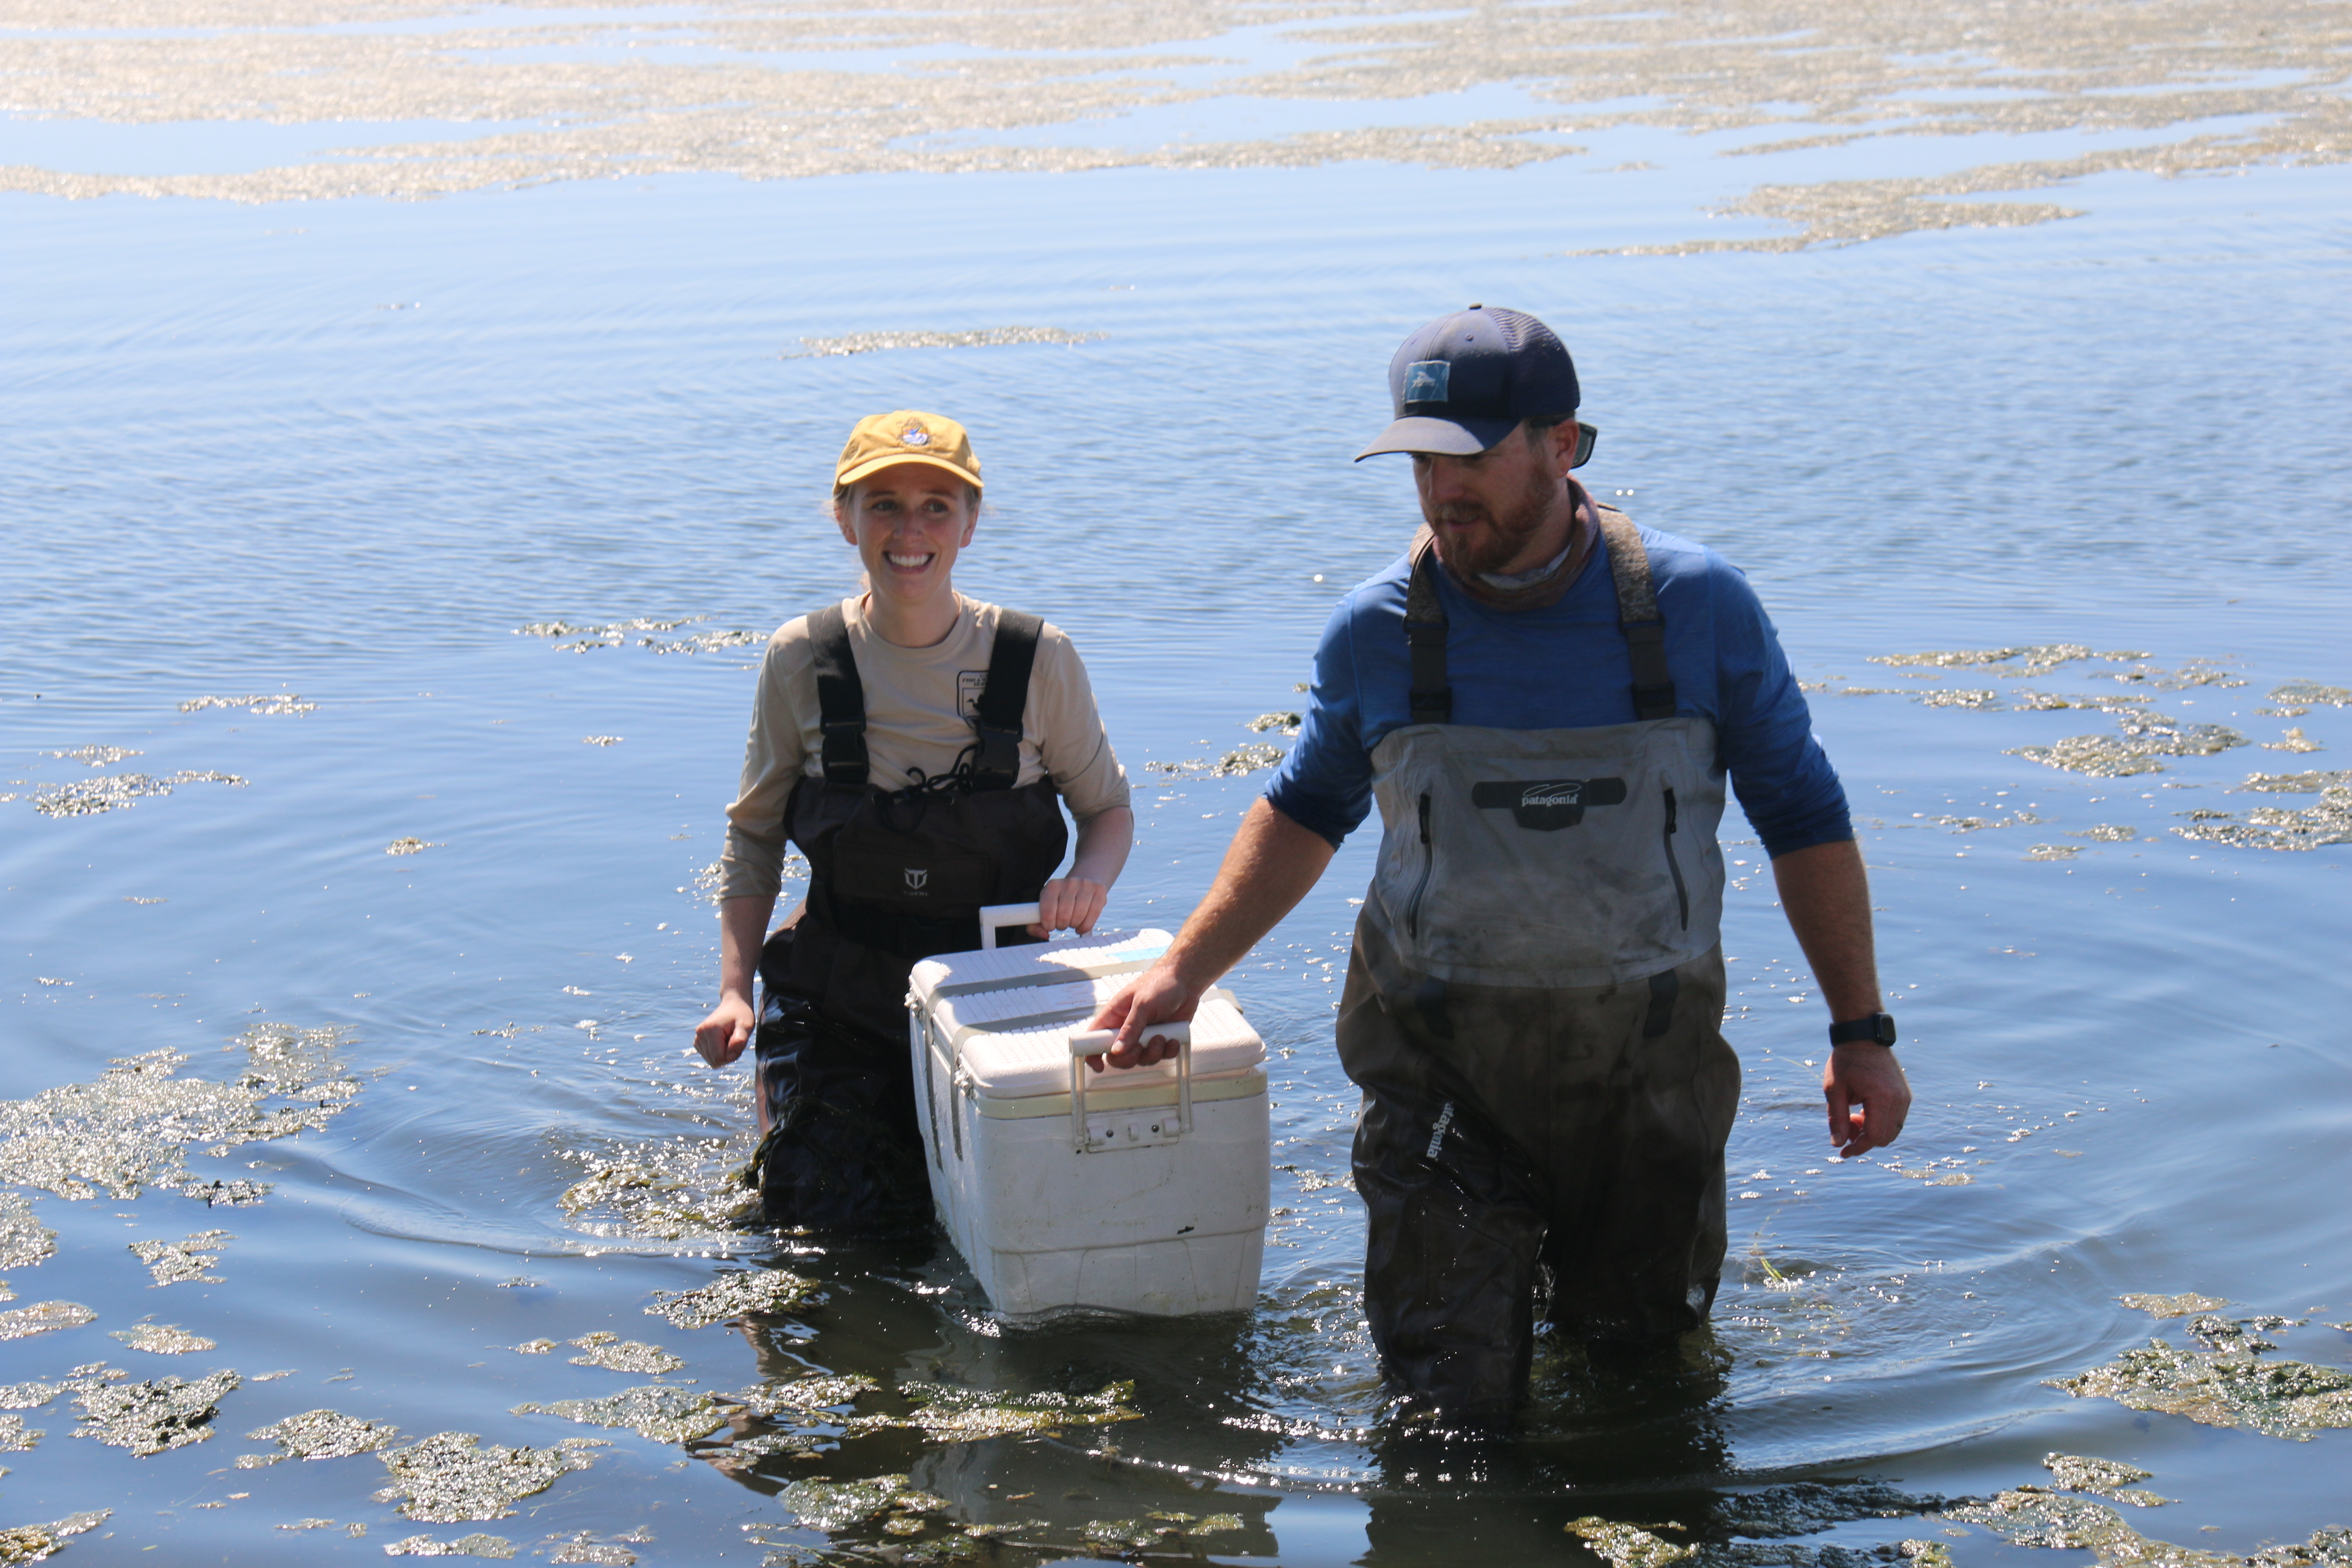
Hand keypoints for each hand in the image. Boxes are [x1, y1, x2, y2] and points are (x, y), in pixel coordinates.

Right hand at [693, 994, 755, 1067]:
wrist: (733, 1004)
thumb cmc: (741, 1014)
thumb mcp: (746, 1025)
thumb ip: (740, 1040)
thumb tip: (730, 1056)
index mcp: (710, 1030)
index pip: (719, 1058)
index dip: (732, 1056)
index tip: (739, 1043)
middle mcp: (700, 1033)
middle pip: (714, 1061)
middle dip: (727, 1056)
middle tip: (735, 1040)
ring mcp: (697, 1037)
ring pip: (710, 1060)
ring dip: (723, 1054)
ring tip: (729, 1039)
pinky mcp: (697, 1041)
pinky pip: (708, 1057)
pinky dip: (717, 1053)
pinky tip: (723, 1041)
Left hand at [1031, 875, 1107, 938]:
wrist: (1084, 881)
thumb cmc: (1061, 900)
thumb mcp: (1046, 906)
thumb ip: (1035, 924)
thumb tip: (1045, 934)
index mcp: (1052, 886)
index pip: (1047, 912)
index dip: (1048, 925)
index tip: (1050, 926)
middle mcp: (1069, 883)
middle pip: (1064, 916)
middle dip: (1062, 925)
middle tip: (1062, 924)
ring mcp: (1085, 885)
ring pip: (1079, 916)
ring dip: (1073, 925)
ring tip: (1072, 922)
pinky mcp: (1099, 890)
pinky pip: (1093, 915)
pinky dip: (1085, 926)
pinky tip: (1081, 926)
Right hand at [1080, 963, 1199, 1073]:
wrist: (1185, 981)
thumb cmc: (1160, 984)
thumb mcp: (1143, 1004)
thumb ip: (1130, 1028)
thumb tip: (1117, 1050)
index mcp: (1114, 1016)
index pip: (1095, 1038)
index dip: (1092, 1054)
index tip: (1099, 1066)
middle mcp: (1126, 1029)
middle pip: (1118, 1056)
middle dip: (1130, 1057)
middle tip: (1141, 1047)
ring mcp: (1143, 1036)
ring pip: (1141, 1059)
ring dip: (1153, 1053)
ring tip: (1161, 1036)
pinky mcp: (1160, 1040)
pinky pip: (1160, 1057)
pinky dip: (1168, 1051)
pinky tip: (1173, 1038)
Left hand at [1824, 1044, 1910, 1156]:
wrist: (1864, 1036)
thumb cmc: (1846, 1060)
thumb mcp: (1834, 1089)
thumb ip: (1837, 1118)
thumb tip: (1838, 1144)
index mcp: (1882, 1098)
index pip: (1874, 1136)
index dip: (1858, 1148)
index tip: (1843, 1153)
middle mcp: (1899, 1100)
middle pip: (1885, 1137)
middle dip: (1863, 1139)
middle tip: (1845, 1125)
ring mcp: (1905, 1097)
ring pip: (1892, 1130)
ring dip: (1871, 1131)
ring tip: (1852, 1115)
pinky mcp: (1904, 1095)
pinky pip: (1895, 1119)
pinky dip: (1879, 1122)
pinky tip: (1863, 1109)